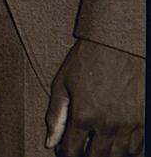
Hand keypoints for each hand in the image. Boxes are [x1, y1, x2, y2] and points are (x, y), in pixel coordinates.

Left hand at [46, 38, 143, 155]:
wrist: (118, 45)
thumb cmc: (87, 60)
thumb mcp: (63, 82)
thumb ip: (56, 114)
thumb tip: (50, 142)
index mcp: (84, 115)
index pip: (72, 150)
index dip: (65, 154)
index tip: (62, 151)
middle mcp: (108, 125)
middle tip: (78, 153)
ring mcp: (129, 125)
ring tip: (95, 151)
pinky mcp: (144, 121)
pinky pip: (137, 149)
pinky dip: (126, 153)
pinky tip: (116, 148)